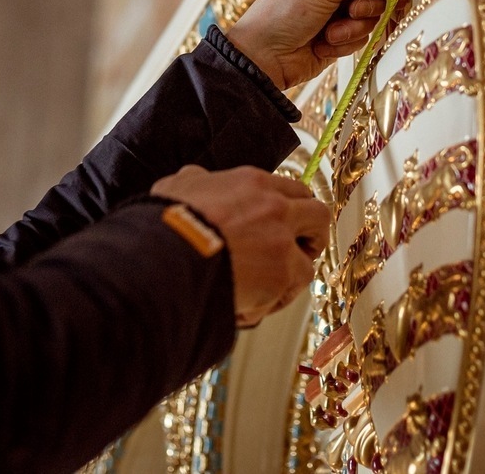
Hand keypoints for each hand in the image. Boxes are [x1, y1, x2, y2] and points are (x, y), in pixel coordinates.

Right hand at [151, 165, 330, 325]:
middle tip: (300, 250)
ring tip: (268, 289)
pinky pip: (289, 292)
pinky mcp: (281, 275)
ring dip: (291, 276)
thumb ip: (197, 180)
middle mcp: (275, 208)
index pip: (293, 189)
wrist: (166, 255)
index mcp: (253, 183)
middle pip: (318, 215)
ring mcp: (281, 242)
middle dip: (312, 235)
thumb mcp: (179, 185)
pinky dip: (271, 303)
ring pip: (308, 261)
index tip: (290, 222)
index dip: (294, 208)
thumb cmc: (167, 222)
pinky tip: (248, 307)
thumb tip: (197, 177)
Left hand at [226, 0, 411, 89]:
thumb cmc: (284, 12)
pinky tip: (323, 45)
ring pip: (372, 19)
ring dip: (352, 29)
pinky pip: (362, 38)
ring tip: (328, 33)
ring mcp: (338, 10)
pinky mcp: (340, 36)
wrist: (262, 57)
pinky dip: (345, 44)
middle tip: (349, 12)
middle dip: (365, 7)